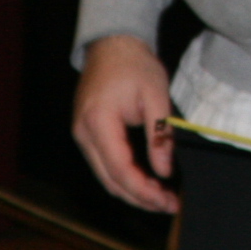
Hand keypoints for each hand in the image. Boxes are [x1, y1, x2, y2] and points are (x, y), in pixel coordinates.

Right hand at [71, 34, 178, 214]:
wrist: (111, 44)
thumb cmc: (134, 64)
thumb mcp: (156, 95)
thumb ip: (160, 135)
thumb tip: (165, 171)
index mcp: (98, 122)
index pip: (120, 170)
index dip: (144, 190)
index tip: (167, 200)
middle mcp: (83, 134)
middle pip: (110, 181)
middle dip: (140, 198)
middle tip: (168, 205)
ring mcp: (82, 136)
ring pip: (105, 178)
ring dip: (132, 191)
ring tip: (160, 197)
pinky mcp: (87, 135)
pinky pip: (104, 166)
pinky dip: (124, 178)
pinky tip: (145, 181)